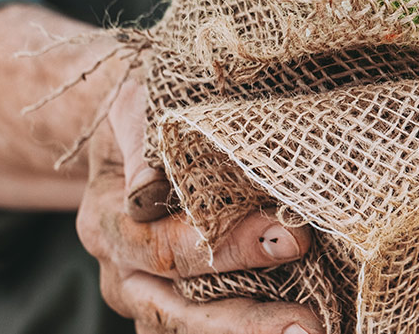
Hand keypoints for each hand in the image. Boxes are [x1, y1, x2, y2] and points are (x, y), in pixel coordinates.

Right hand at [77, 83, 324, 333]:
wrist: (118, 131)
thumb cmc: (137, 112)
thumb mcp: (133, 106)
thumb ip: (144, 138)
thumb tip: (153, 185)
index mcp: (107, 223)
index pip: (164, 249)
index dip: (228, 248)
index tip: (290, 236)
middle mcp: (123, 273)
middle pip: (178, 313)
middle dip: (246, 322)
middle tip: (308, 325)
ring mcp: (147, 299)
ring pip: (191, 331)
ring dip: (252, 332)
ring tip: (312, 332)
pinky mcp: (176, 309)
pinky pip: (208, 330)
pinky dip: (252, 328)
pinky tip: (306, 322)